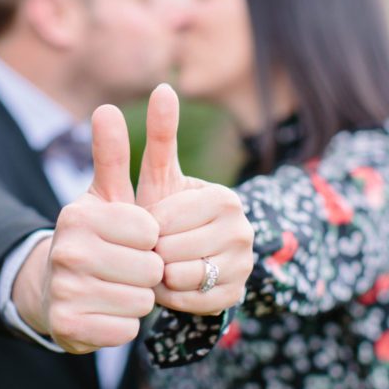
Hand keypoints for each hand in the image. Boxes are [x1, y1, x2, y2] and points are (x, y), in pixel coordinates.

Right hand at [14, 105, 163, 353]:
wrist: (53, 291)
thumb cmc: (94, 239)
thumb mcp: (104, 195)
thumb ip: (112, 152)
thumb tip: (107, 107)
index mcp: (78, 215)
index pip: (150, 231)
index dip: (149, 240)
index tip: (132, 239)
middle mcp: (66, 251)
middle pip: (148, 269)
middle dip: (147, 272)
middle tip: (126, 268)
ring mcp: (64, 291)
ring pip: (140, 301)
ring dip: (137, 299)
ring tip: (114, 289)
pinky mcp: (67, 328)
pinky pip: (126, 329)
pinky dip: (123, 324)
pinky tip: (105, 313)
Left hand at [136, 84, 253, 314]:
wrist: (179, 255)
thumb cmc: (161, 210)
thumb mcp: (154, 177)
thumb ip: (159, 135)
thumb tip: (164, 85)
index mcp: (224, 199)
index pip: (163, 220)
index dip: (144, 225)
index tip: (145, 223)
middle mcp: (243, 230)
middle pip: (172, 251)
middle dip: (150, 251)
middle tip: (150, 246)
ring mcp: (244, 266)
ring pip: (182, 278)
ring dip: (159, 275)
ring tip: (159, 262)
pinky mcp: (237, 295)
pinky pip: (190, 303)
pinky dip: (172, 296)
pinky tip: (170, 283)